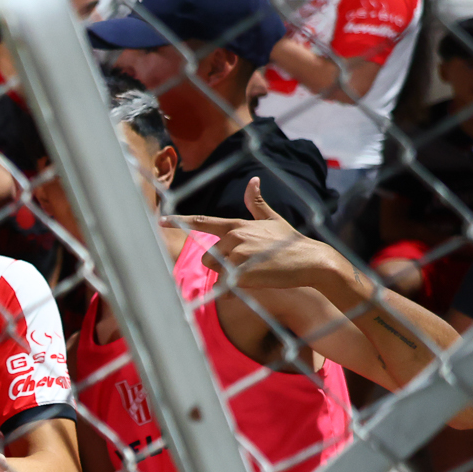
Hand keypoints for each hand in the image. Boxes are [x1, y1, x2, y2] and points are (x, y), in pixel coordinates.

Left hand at [171, 176, 339, 291]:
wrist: (311, 260)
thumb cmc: (291, 242)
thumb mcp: (272, 219)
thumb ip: (256, 203)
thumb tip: (252, 180)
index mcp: (237, 225)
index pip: (203, 222)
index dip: (180, 221)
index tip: (161, 220)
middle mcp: (233, 238)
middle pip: (208, 258)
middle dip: (222, 265)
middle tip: (249, 264)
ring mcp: (237, 255)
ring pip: (217, 272)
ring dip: (229, 278)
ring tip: (254, 272)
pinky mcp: (241, 273)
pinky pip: (226, 288)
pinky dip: (234, 291)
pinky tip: (254, 283)